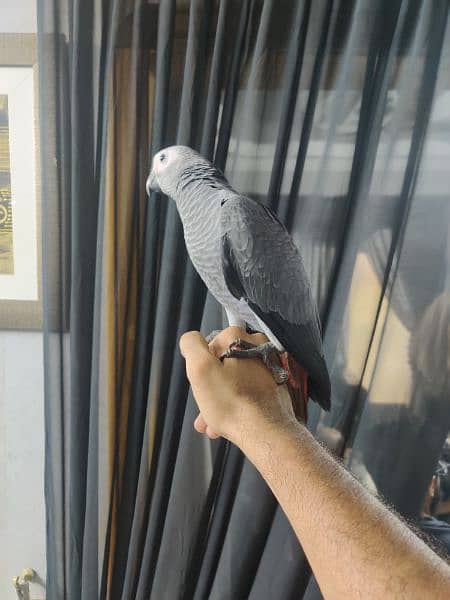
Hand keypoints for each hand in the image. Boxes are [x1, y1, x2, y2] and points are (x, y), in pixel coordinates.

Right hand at [179, 327, 295, 445]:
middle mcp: (258, 347)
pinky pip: (249, 390)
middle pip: (224, 365)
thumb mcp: (201, 369)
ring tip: (212, 422)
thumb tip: (190, 339)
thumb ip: (192, 346)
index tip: (202, 384)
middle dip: (211, 387)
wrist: (266, 432)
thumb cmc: (233, 404)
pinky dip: (237, 403)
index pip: (209, 346)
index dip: (201, 367)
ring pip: (236, 380)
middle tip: (204, 408)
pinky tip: (228, 422)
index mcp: (239, 338)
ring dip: (221, 399)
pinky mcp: (275, 384)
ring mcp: (269, 366)